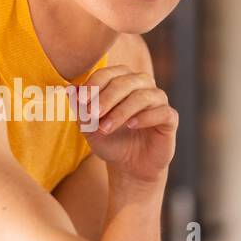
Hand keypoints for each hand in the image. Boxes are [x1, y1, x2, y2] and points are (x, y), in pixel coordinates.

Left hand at [79, 64, 175, 183]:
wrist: (129, 167)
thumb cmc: (110, 141)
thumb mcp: (90, 127)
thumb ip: (81, 109)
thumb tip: (70, 90)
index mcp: (122, 80)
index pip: (109, 74)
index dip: (94, 85)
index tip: (80, 102)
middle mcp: (142, 85)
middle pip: (125, 81)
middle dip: (106, 97)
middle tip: (92, 115)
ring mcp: (158, 101)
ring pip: (143, 96)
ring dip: (121, 111)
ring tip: (105, 128)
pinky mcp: (170, 119)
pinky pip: (162, 111)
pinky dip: (145, 117)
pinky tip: (131, 126)